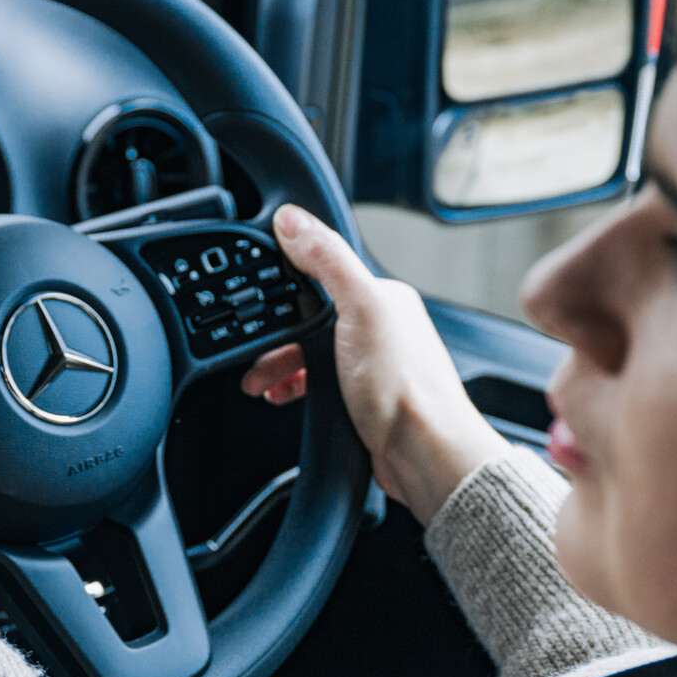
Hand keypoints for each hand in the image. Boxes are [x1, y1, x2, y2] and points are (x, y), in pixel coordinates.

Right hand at [240, 205, 505, 524]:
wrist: (423, 455)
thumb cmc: (405, 389)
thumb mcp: (359, 309)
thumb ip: (326, 260)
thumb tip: (293, 220)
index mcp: (383, 297)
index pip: (322, 275)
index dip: (286, 289)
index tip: (255, 303)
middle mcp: (380, 328)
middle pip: (310, 320)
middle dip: (277, 339)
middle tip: (253, 356)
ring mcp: (371, 366)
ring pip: (311, 355)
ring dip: (281, 368)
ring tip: (261, 385)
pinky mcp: (362, 400)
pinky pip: (316, 385)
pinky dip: (295, 390)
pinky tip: (284, 398)